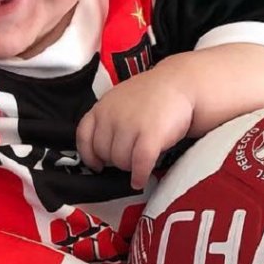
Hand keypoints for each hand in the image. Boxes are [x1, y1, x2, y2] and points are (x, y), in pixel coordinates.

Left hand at [76, 64, 194, 189]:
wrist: (180, 83)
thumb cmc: (151, 96)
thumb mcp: (119, 101)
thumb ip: (107, 120)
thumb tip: (100, 153)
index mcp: (102, 107)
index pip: (84, 137)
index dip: (89, 155)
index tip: (97, 165)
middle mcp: (111, 115)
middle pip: (104, 153)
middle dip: (116, 160)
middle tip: (130, 156)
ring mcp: (130, 125)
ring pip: (120, 161)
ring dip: (130, 167)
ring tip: (141, 160)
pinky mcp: (150, 135)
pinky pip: (139, 164)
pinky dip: (139, 176)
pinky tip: (140, 180)